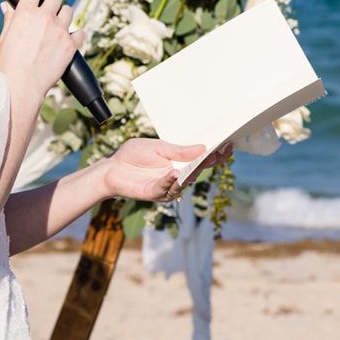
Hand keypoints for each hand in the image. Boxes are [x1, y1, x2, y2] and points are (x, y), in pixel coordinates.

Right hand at [0, 0, 80, 96]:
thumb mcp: (5, 37)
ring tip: (58, 25)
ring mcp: (60, 30)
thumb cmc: (9, 63)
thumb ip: (10, 18)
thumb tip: (8, 6)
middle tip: (49, 7)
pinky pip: (80, 32)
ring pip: (69, 10)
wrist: (21, 86)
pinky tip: (70, 39)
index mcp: (25, 13)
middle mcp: (45, 17)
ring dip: (64, 15)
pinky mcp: (71, 45)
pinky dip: (77, 35)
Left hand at [101, 140, 232, 202]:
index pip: (202, 160)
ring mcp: (167, 186)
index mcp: (179, 162)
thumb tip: (203, 148)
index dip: (215, 155)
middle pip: (197, 171)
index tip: (227, 145)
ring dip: (191, 173)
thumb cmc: (133, 155)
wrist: (111, 167)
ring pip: (184, 182)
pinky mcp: (155, 193)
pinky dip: (170, 181)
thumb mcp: (159, 148)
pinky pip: (166, 188)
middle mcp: (176, 176)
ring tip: (198, 163)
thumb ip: (179, 151)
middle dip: (208, 163)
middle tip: (216, 154)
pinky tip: (173, 173)